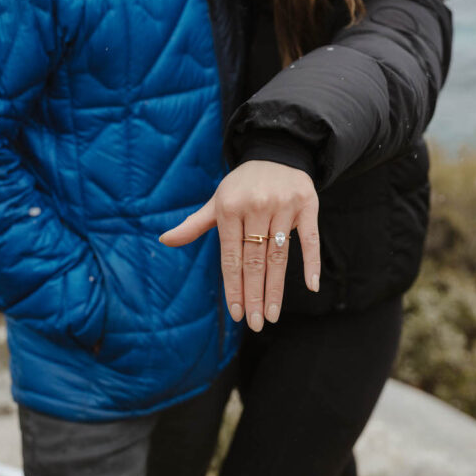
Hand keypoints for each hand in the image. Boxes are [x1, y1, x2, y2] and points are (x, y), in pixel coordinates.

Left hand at [160, 161, 319, 331]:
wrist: (276, 151)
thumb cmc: (242, 185)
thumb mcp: (217, 201)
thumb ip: (194, 224)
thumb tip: (163, 241)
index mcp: (230, 208)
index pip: (231, 257)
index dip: (234, 287)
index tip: (237, 313)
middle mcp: (256, 207)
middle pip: (255, 260)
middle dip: (254, 295)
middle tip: (257, 323)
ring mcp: (283, 205)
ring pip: (278, 255)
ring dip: (276, 288)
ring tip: (273, 314)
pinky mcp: (307, 204)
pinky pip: (310, 238)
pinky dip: (312, 262)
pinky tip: (312, 286)